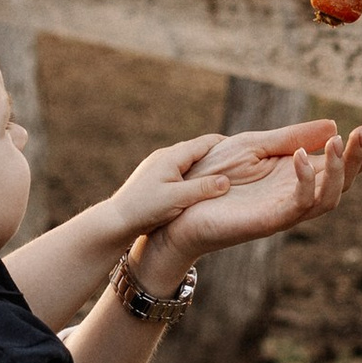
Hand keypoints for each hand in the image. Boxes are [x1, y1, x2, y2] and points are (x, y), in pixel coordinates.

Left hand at [98, 129, 274, 245]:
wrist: (115, 220)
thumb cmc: (146, 209)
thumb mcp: (178, 200)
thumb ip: (203, 189)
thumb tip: (227, 181)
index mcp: (173, 156)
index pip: (206, 143)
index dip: (227, 145)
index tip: (246, 150)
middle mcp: (165, 156)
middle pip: (199, 149)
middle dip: (219, 154)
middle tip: (241, 161)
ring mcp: (158, 166)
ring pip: (189, 161)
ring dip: (206, 165)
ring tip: (225, 173)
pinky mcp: (154, 177)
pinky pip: (180, 170)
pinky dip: (194, 174)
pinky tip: (200, 186)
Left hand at [142, 120, 361, 276]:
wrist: (177, 205)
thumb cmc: (211, 175)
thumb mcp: (253, 144)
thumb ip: (291, 136)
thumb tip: (333, 126)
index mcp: (295, 176)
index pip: (338, 166)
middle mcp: (295, 195)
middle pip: (342, 182)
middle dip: (358, 159)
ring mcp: (284, 211)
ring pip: (330, 198)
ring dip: (338, 169)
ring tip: (339, 141)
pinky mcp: (268, 222)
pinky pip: (299, 206)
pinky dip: (305, 181)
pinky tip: (299, 158)